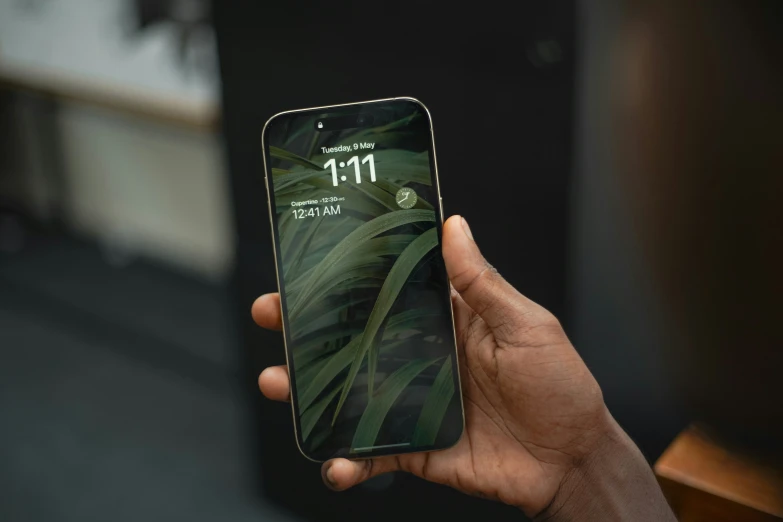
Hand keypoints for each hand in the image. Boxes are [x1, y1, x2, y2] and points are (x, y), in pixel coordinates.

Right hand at [253, 215, 614, 517]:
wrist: (572, 461)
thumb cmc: (560, 386)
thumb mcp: (526, 325)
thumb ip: (483, 283)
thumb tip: (452, 225)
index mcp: (446, 320)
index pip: (387, 290)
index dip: (347, 278)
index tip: (306, 263)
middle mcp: (421, 357)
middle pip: (354, 338)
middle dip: (307, 328)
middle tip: (272, 315)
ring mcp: (413, 402)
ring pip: (348, 393)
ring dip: (307, 391)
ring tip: (278, 383)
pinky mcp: (415, 447)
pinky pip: (372, 453)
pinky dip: (347, 460)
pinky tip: (333, 462)